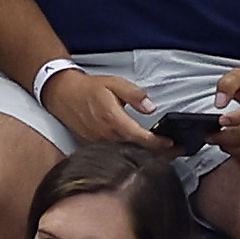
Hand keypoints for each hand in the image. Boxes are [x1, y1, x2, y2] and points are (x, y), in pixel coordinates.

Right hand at [40, 69, 169, 150]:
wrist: (62, 95)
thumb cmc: (88, 89)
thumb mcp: (115, 83)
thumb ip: (135, 95)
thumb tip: (150, 107)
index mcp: (112, 119)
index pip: (140, 137)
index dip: (158, 143)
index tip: (171, 142)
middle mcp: (104, 134)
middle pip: (136, 150)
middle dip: (159, 152)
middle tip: (176, 151)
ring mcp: (97, 142)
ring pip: (126, 153)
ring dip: (146, 154)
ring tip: (164, 153)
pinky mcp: (91, 145)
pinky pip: (114, 152)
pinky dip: (130, 153)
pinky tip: (141, 151)